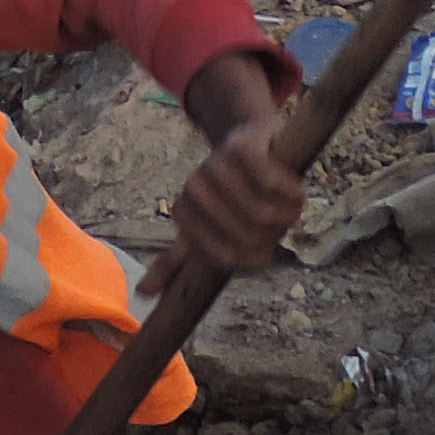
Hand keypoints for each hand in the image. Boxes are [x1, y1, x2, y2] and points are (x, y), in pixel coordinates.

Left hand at [165, 113, 306, 280]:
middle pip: (245, 236)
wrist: (252, 142)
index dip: (252, 258)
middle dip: (270, 236)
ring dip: (283, 216)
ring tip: (286, 209)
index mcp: (185, 210)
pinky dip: (287, 192)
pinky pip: (270, 183)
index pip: (221, 257)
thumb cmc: (230, 195)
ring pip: (260, 213)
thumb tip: (141, 292)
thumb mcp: (202, 228)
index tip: (261, 247)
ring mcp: (219, 164)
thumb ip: (175, 261)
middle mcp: (197, 186)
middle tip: (276, 225)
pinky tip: (293, 192)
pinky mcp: (244, 146)